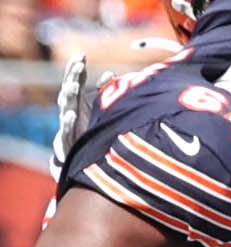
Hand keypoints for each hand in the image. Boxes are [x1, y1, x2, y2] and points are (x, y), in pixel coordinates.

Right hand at [51, 53, 101, 180]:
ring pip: (66, 104)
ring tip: (75, 85)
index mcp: (77, 99)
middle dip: (73, 75)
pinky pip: (65, 127)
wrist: (79, 156)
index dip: (77, 66)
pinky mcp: (67, 137)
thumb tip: (112, 74)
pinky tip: (72, 114)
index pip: (75, 78)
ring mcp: (67, 121)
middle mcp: (70, 107)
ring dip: (70, 94)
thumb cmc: (89, 128)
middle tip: (79, 65)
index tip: (81, 54)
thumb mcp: (97, 108)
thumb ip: (103, 90)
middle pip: (69, 86)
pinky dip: (68, 120)